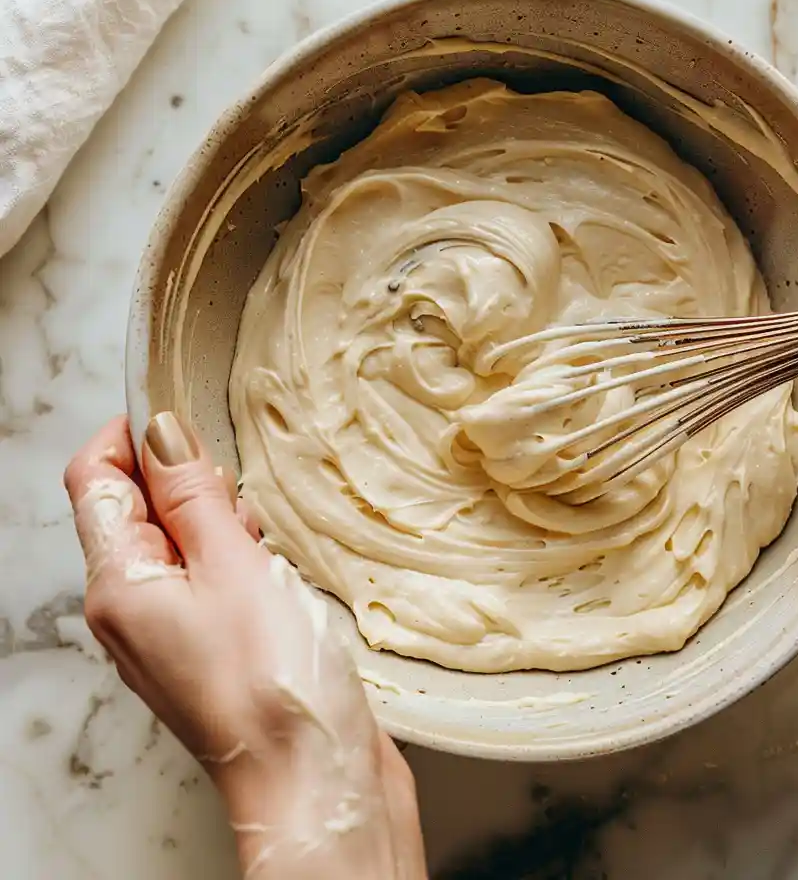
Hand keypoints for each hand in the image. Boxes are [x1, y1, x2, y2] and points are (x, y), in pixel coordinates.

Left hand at [63, 413, 425, 878]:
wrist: (314, 777)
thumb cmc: (273, 684)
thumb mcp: (233, 567)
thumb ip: (193, 495)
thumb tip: (161, 430)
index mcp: (119, 585)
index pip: (93, 482)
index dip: (128, 436)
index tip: (181, 412)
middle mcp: (131, 608)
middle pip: (135, 508)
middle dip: (185, 481)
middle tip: (238, 494)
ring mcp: (170, 631)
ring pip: (178, 541)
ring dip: (219, 520)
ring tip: (264, 545)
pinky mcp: (209, 646)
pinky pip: (208, 576)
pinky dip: (237, 557)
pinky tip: (275, 573)